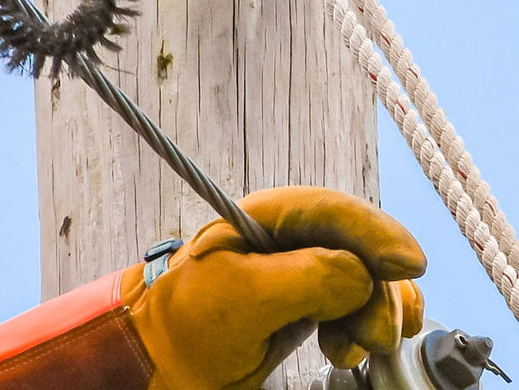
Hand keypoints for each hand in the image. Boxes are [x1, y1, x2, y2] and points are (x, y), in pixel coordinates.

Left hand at [119, 186, 425, 388]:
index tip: (408, 264)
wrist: (165, 363)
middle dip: (378, 289)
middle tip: (374, 333)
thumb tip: (362, 276)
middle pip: (361, 247)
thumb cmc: (187, 323)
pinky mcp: (309, 305)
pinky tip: (358, 347)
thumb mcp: (242, 295)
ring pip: (366, 281)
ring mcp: (302, 272)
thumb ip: (306, 277)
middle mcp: (290, 240)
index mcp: (267, 217)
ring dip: (374, 315)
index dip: (376, 232)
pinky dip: (370, 326)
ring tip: (347, 349)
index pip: (333, 211)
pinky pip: (357, 306)